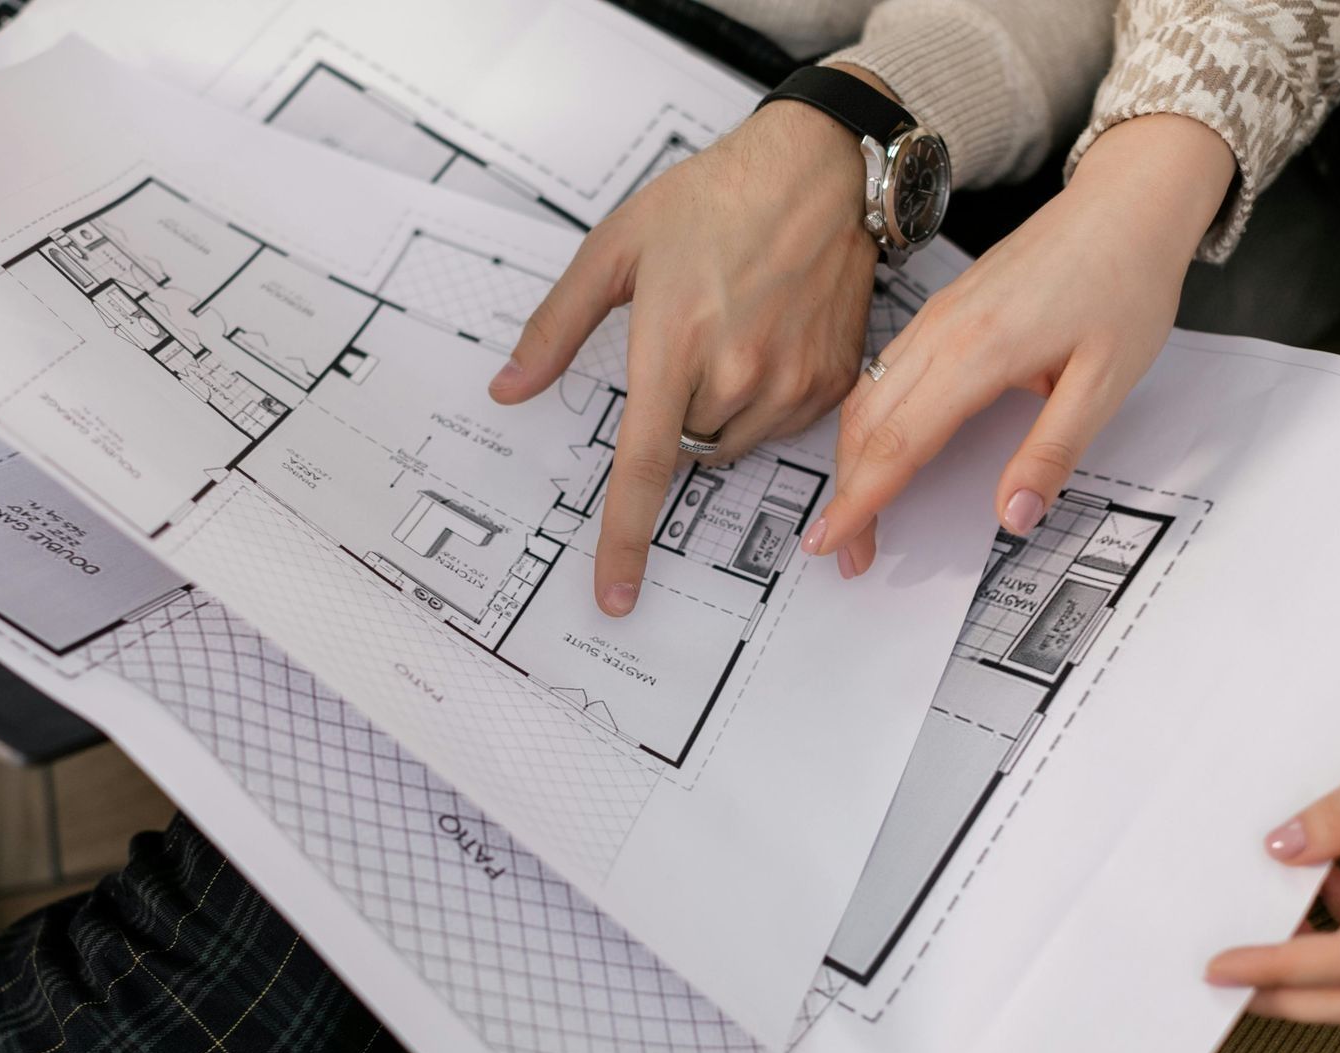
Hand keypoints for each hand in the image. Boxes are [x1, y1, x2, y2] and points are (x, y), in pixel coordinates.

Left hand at [488, 69, 883, 615]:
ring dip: (718, 410)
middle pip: (686, 449)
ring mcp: (791, 381)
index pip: (643, 466)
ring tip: (730, 331)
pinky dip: (762, 400)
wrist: (817, 170)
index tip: (616, 594)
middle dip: (674, 411)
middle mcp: (737, 372)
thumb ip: (555, 328)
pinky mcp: (831, 381)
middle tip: (688, 338)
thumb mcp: (615, 249)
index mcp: (673, 343)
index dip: (625, 539)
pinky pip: (780, 428)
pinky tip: (766, 338)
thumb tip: (509, 387)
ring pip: (732, 443)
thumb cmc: (712, 201)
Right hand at [805, 114, 1235, 574]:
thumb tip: (1014, 518)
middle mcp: (941, 333)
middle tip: (844, 551)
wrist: (1129, 202)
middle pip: (868, 426)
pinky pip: (882, 373)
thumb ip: (1053, 452)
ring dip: (851, 460)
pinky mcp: (941, 310)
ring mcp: (935, 318)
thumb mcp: (1108, 381)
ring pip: (866, 399)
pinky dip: (865, 422)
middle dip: (847, 494)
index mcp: (978, 353)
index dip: (860, 502)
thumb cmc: (1126, 283)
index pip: (899, 444)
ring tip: (855, 511)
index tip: (831, 544)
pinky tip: (875, 449)